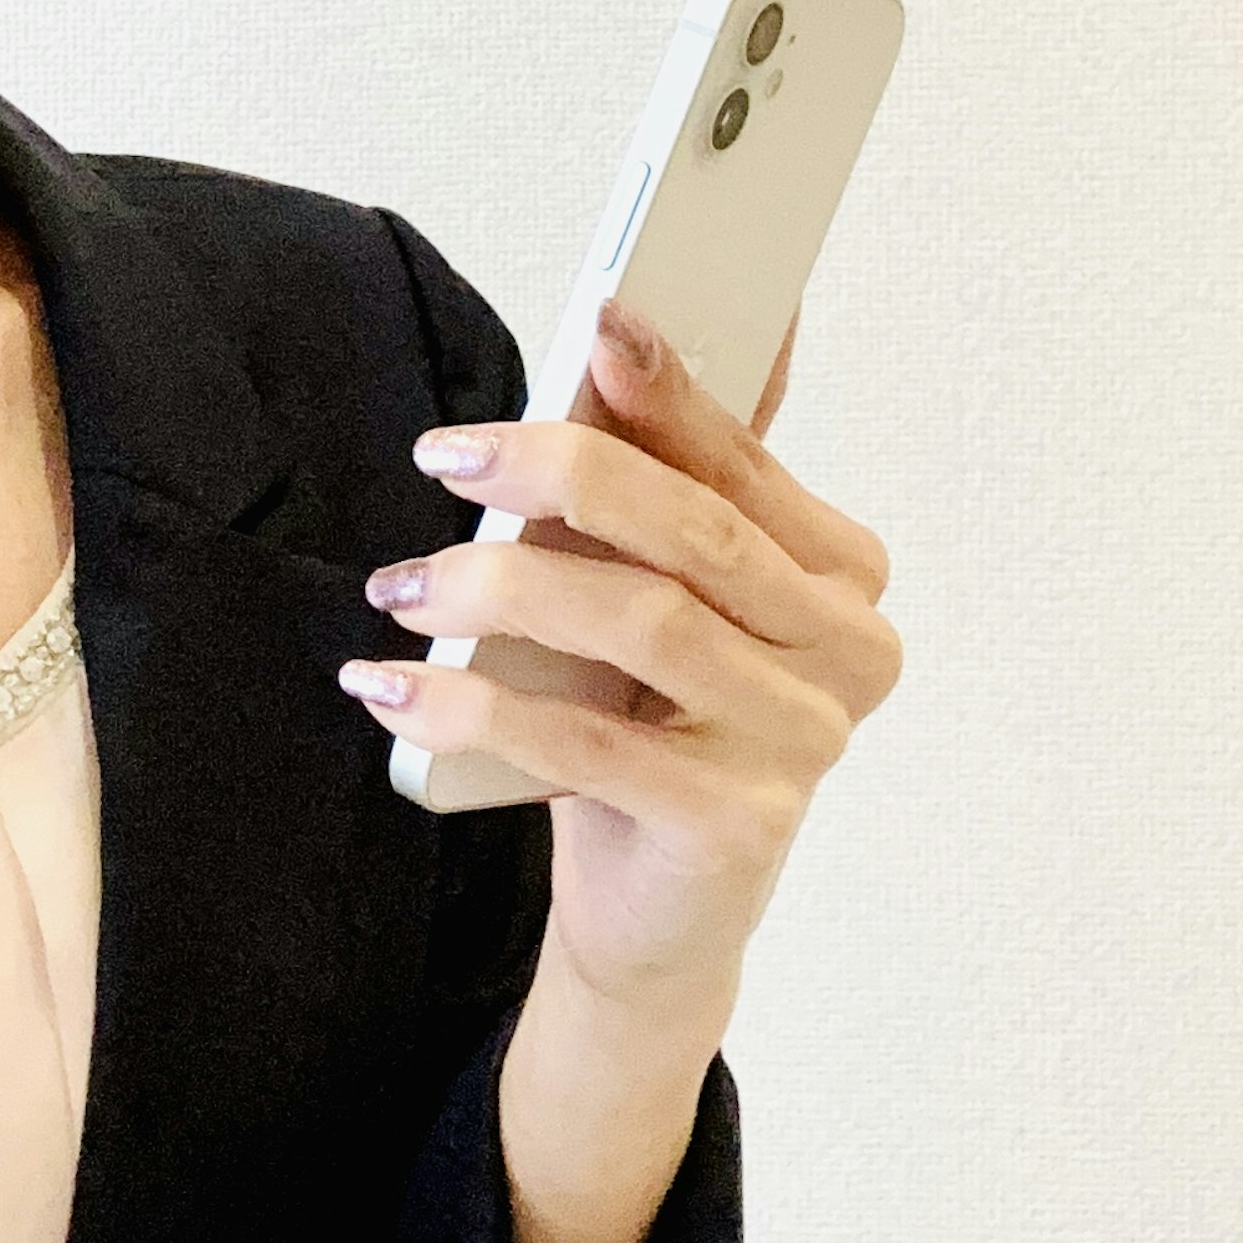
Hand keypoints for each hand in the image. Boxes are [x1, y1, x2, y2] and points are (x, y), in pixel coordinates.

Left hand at [341, 296, 900, 1035]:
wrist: (657, 920)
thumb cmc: (652, 728)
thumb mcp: (659, 599)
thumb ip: (659, 486)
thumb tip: (627, 333)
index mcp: (843, 577)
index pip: (743, 467)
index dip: (667, 394)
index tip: (599, 322)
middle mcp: (848, 655)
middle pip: (696, 533)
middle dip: (561, 473)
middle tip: (447, 453)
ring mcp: (803, 745)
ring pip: (646, 624)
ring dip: (504, 587)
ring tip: (405, 585)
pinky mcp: (736, 827)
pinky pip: (590, 744)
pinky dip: (477, 706)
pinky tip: (394, 685)